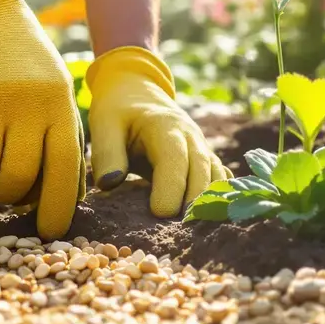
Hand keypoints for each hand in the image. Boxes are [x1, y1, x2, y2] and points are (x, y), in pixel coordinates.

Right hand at [0, 0, 84, 239]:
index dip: (57, 209)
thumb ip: (55, 132)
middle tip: (2, 185)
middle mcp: (26, 106)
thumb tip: (55, 193)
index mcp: (59, 103)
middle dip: (7, 193)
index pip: (64, 172)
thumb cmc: (17, 50)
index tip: (49, 232)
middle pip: (16, 181)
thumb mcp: (52, 84)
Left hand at [86, 46, 229, 216]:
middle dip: (193, 203)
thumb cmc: (118, 111)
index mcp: (165, 127)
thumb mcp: (104, 124)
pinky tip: (210, 221)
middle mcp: (191, 137)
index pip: (175, 160)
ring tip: (195, 233)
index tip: (159, 214)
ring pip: (216, 178)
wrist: (137, 91)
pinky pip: (220, 180)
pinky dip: (219, 199)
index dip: (171, 188)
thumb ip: (107, 153)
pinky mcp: (205, 158)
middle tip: (179, 233)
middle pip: (201, 172)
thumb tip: (111, 184)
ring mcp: (202, 147)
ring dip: (209, 205)